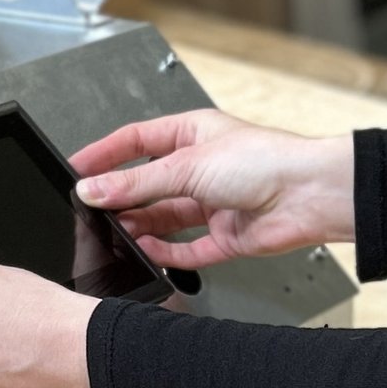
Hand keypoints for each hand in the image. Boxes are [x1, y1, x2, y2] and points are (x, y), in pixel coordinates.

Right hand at [70, 111, 354, 270]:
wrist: (311, 194)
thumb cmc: (267, 160)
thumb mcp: (188, 166)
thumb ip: (136, 183)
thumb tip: (94, 188)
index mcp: (192, 135)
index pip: (136, 141)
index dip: (104, 154)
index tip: (76, 168)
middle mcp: (202, 168)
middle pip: (147, 184)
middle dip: (120, 198)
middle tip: (91, 209)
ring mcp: (213, 203)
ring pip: (164, 218)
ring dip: (139, 227)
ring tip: (115, 234)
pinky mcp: (225, 236)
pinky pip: (187, 248)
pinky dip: (166, 252)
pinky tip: (148, 253)